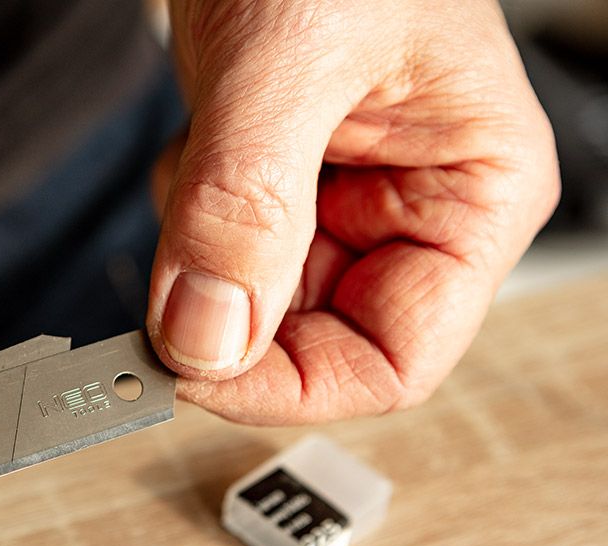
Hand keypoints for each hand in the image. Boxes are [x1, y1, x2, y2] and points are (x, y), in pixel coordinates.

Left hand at [148, 0, 558, 422]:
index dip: (289, 386)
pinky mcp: (276, 182)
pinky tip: (197, 140)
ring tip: (206, 150)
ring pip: (253, 303)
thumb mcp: (290, 60)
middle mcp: (410, 212)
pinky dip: (183, 214)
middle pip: (313, 342)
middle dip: (229, 312)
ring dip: (201, 253)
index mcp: (471, 197)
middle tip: (174, 260)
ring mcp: (338, 201)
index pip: (392, 362)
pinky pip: (217, 250)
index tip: (192, 368)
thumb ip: (249, 206)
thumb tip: (212, 337)